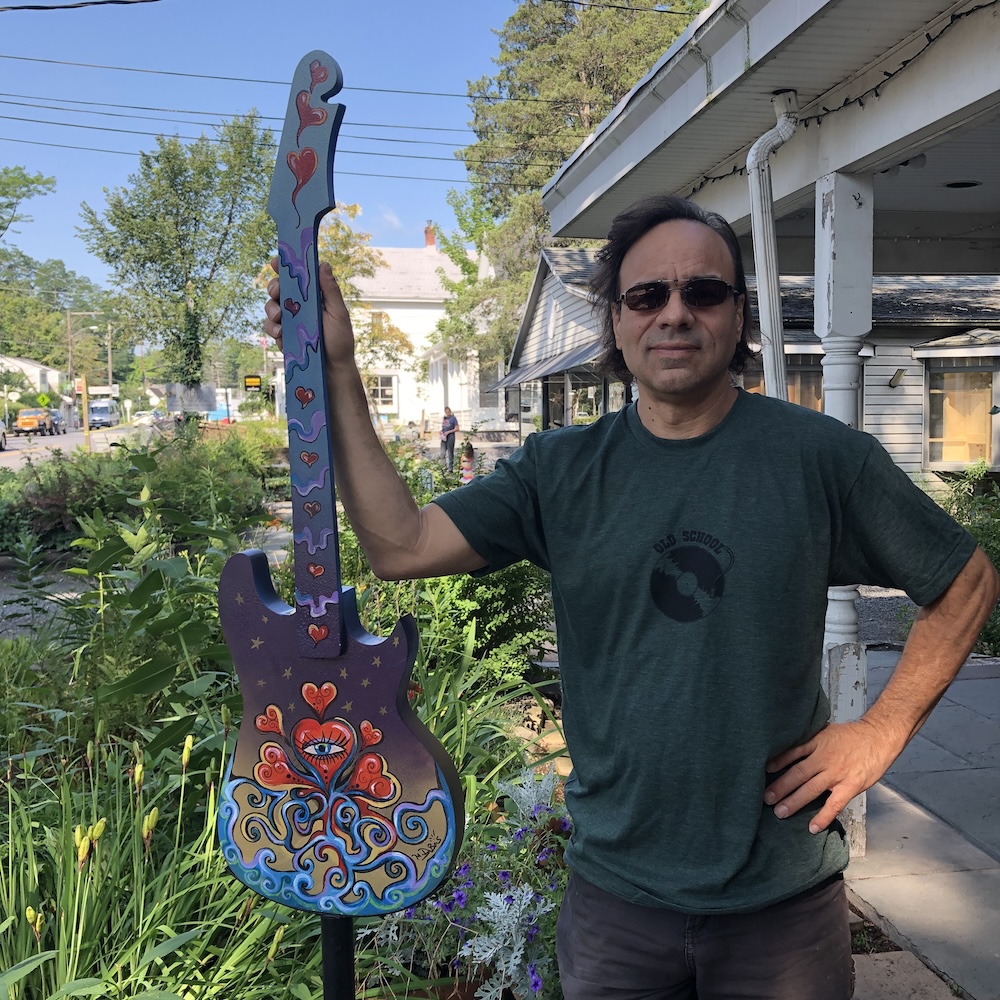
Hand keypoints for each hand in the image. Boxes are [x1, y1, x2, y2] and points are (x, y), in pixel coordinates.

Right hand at [263, 257, 355, 368]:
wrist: (332, 370)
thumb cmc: (340, 341)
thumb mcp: (338, 314)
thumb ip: (330, 291)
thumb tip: (324, 264)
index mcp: (312, 297)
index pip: (296, 277)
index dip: (283, 267)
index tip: (276, 262)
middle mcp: (299, 306)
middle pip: (278, 289)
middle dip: (274, 288)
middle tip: (277, 293)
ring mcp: (289, 321)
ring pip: (270, 307)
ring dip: (271, 309)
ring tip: (279, 317)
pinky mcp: (283, 336)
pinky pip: (270, 327)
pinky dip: (272, 328)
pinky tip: (281, 334)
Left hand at [763, 719, 898, 833]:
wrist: (879, 737)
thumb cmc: (853, 735)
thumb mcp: (827, 730)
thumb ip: (810, 740)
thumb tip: (790, 745)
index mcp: (817, 742)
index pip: (792, 752)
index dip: (777, 762)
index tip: (763, 770)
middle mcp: (823, 758)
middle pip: (797, 773)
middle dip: (780, 787)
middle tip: (765, 797)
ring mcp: (836, 773)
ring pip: (810, 789)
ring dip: (794, 801)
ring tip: (779, 812)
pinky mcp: (849, 786)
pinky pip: (833, 805)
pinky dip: (822, 817)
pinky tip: (812, 827)